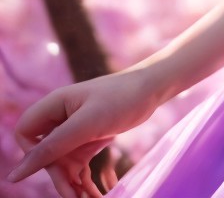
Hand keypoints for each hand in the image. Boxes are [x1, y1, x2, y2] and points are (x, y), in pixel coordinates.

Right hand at [8, 68, 161, 196]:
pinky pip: (77, 167)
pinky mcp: (88, 140)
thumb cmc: (120, 99)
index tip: (53, 170)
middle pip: (46, 156)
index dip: (32, 155)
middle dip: (60, 179)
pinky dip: (83, 183)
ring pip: (62, 166)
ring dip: (72, 186)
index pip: (25, 134)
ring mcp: (75, 131)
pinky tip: (95, 195)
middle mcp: (60, 118)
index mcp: (54, 106)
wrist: (151, 90)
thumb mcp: (86, 125)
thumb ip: (52, 148)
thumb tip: (16, 174)